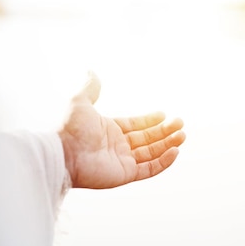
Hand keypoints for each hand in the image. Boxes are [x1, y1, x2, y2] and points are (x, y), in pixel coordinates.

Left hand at [58, 73, 184, 188]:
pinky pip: (149, 169)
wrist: (62, 154)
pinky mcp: (125, 174)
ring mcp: (122, 161)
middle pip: (147, 139)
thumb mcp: (80, 102)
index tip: (164, 114)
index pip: (135, 125)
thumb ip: (90, 88)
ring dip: (168, 144)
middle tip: (180, 124)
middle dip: (164, 131)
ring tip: (182, 135)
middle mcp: (117, 146)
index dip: (150, 120)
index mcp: (109, 130)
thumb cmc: (69, 128)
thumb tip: (90, 70)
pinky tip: (175, 151)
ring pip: (151, 153)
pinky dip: (163, 161)